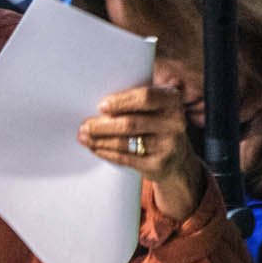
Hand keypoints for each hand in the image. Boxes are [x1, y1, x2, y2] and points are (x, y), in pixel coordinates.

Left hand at [78, 85, 206, 220]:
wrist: (178, 161)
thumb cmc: (157, 126)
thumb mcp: (155, 108)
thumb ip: (135, 101)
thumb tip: (99, 105)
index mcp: (172, 101)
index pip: (145, 97)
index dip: (121, 101)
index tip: (101, 106)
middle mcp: (175, 123)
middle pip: (131, 123)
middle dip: (103, 125)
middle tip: (84, 125)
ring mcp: (169, 145)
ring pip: (125, 142)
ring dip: (100, 140)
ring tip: (84, 136)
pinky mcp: (159, 165)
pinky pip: (125, 158)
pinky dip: (107, 153)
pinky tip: (95, 148)